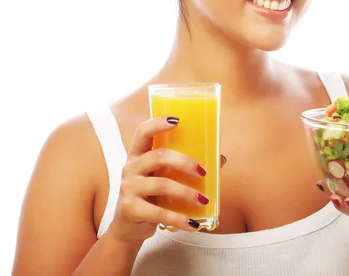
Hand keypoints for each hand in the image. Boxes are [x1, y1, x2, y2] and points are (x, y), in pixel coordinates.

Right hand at [107, 116, 226, 243]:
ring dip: (186, 192)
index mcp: (138, 155)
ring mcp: (129, 188)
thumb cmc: (151, 196)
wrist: (128, 227)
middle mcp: (131, 168)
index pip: (143, 132)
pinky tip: (193, 223)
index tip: (178, 120)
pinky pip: (159, 213)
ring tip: (203, 200)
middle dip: (184, 162)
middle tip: (203, 172)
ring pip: (161, 184)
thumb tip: (220, 158)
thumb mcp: (163, 177)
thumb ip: (184, 167)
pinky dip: (180, 219)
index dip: (158, 123)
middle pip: (158, 156)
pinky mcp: (131, 209)